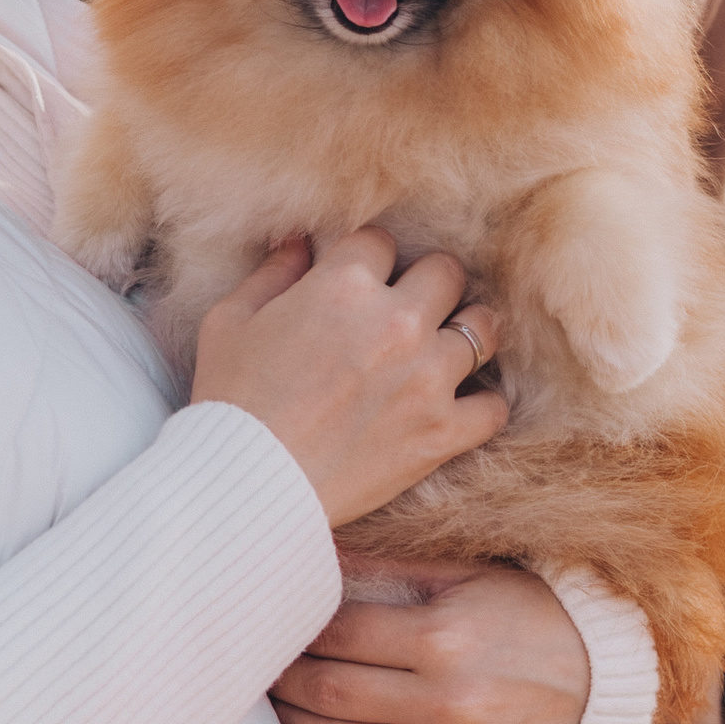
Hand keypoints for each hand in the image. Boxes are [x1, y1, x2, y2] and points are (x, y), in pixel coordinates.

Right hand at [190, 233, 506, 529]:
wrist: (246, 483)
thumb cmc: (230, 399)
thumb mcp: (231, 320)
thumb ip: (273, 272)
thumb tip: (301, 241)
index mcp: (343, 286)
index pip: (382, 242)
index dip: (370, 260)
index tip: (363, 283)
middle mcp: (396, 322)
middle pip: (447, 273)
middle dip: (428, 285)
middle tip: (411, 309)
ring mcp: (426, 378)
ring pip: (483, 329)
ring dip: (465, 334)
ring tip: (444, 349)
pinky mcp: (441, 432)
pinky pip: (494, 407)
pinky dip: (482, 405)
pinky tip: (459, 404)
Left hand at [270, 564, 590, 723]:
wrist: (600, 687)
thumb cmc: (529, 614)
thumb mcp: (471, 574)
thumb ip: (394, 564)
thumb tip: (322, 544)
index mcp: (444, 640)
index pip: (340, 632)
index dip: (297, 622)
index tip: (271, 612)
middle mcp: (443, 702)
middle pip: (329, 691)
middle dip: (281, 675)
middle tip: (255, 658)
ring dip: (294, 723)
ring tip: (271, 701)